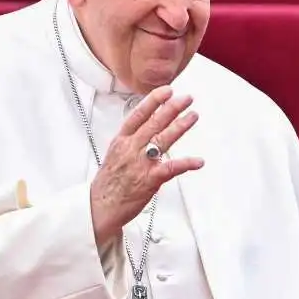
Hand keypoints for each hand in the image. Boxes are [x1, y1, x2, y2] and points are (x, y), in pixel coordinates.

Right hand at [90, 86, 203, 244]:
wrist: (99, 207)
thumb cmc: (109, 184)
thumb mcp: (115, 155)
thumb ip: (131, 141)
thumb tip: (146, 129)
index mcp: (121, 141)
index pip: (138, 115)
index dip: (153, 101)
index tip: (166, 90)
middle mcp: (131, 149)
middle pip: (153, 123)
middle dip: (172, 108)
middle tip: (186, 98)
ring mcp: (140, 164)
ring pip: (162, 140)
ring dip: (180, 126)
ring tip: (193, 116)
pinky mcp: (149, 180)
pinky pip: (171, 168)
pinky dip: (186, 164)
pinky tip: (198, 161)